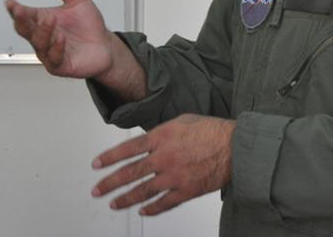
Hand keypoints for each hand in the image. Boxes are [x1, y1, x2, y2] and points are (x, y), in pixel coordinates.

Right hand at [5, 0, 115, 78]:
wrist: (105, 44)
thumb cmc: (89, 24)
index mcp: (42, 20)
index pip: (24, 15)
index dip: (15, 9)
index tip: (10, 2)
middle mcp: (43, 37)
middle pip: (25, 30)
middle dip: (21, 20)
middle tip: (20, 11)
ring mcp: (49, 52)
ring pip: (39, 43)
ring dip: (43, 31)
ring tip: (50, 19)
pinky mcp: (61, 65)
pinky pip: (54, 58)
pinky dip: (56, 48)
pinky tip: (60, 38)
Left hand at [92, 114, 235, 215]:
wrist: (235, 147)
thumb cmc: (212, 131)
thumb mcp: (182, 120)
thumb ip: (161, 132)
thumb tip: (148, 139)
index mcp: (161, 137)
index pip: (127, 149)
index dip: (109, 157)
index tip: (97, 164)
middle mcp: (164, 158)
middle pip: (130, 173)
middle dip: (110, 183)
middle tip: (97, 190)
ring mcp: (173, 176)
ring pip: (143, 191)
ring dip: (125, 199)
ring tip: (114, 203)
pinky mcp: (185, 191)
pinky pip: (164, 204)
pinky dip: (151, 209)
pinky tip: (142, 211)